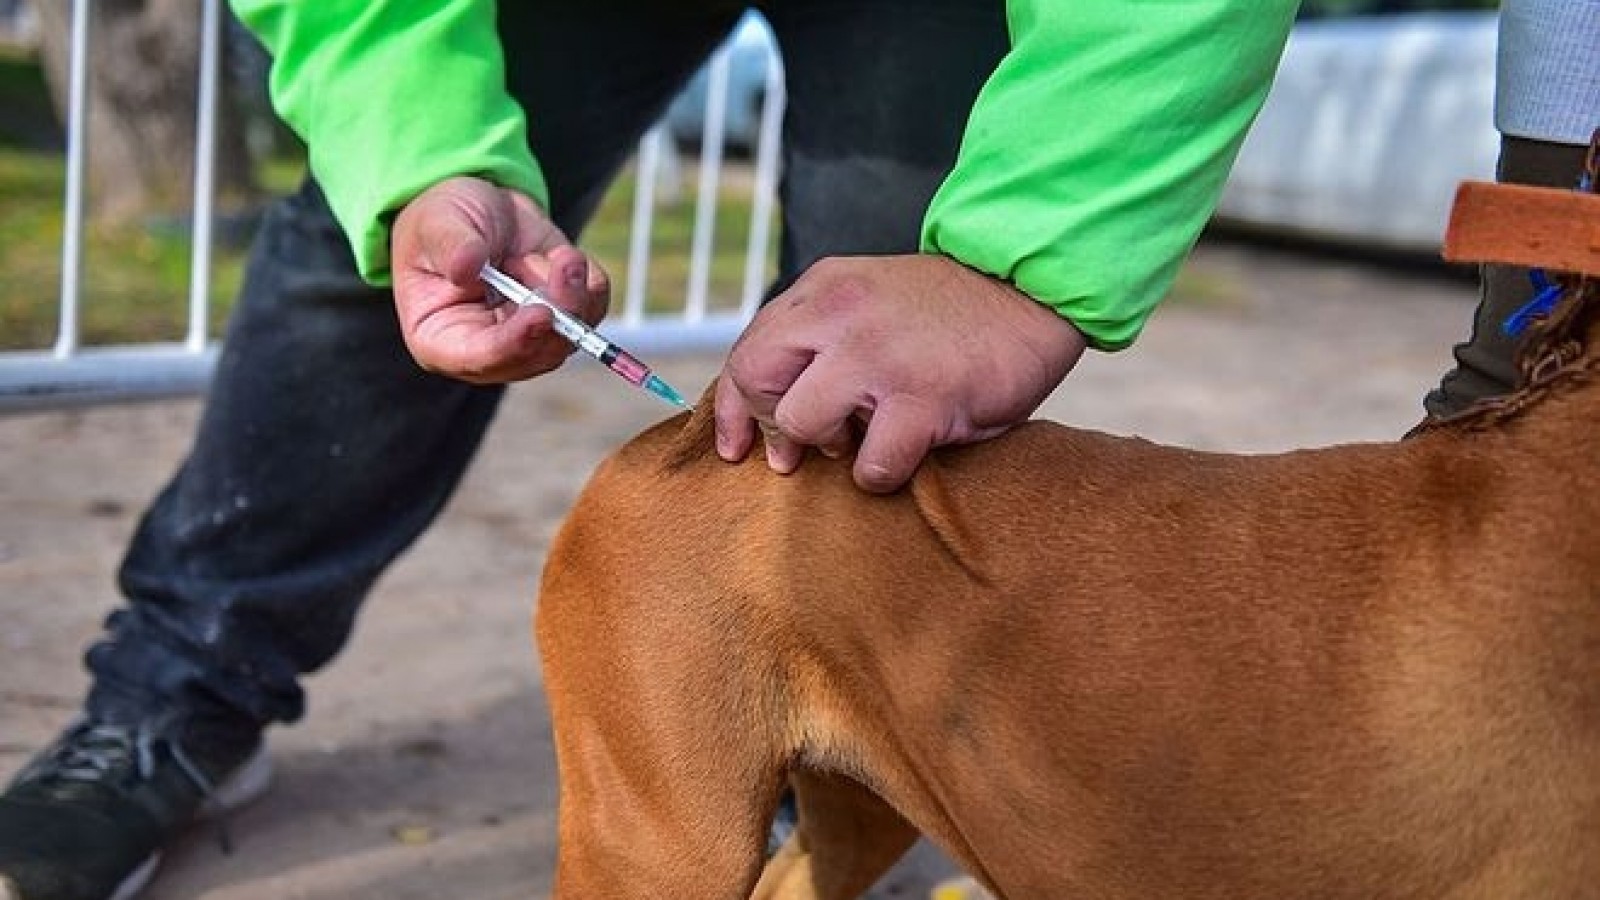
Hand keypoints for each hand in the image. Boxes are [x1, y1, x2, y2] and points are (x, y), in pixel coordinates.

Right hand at [390, 176, 609, 382]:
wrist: (484, 207)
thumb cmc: (445, 221)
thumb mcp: (437, 222)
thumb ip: (450, 246)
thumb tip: (466, 268)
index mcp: (440, 338)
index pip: (478, 358)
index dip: (513, 343)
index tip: (541, 315)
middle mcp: (488, 349)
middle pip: (534, 356)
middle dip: (559, 313)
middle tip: (566, 264)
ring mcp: (529, 338)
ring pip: (569, 337)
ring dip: (572, 289)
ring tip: (555, 253)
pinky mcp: (562, 320)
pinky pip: (592, 311)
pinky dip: (588, 282)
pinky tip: (562, 257)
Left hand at [714, 254, 1086, 492]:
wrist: (1031, 291)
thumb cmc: (950, 312)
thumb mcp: (869, 297)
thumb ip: (821, 332)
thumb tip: (770, 398)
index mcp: (824, 289)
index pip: (747, 352)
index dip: (733, 407)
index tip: (737, 446)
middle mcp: (840, 315)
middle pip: (757, 380)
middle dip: (770, 426)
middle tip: (797, 452)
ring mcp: (878, 355)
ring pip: (802, 423)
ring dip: (829, 447)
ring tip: (864, 439)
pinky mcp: (922, 397)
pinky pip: (870, 464)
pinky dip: (880, 474)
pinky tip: (905, 455)